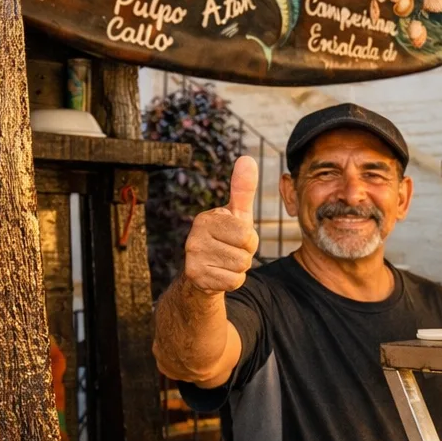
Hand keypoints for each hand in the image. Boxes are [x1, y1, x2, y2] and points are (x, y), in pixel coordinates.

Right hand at [182, 155, 260, 294]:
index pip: (247, 233)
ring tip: (224, 261)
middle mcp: (194, 236)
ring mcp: (192, 258)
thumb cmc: (225, 238)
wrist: (203, 271)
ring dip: (239, 268)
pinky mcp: (195, 277)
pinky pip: (233, 282)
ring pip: (240, 268)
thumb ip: (243, 188)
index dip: (249, 239)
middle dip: (245, 254)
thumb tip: (247, 158)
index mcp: (206, 218)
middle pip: (245, 252)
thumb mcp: (236, 214)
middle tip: (230, 251)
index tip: (235, 237)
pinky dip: (232, 280)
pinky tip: (219, 274)